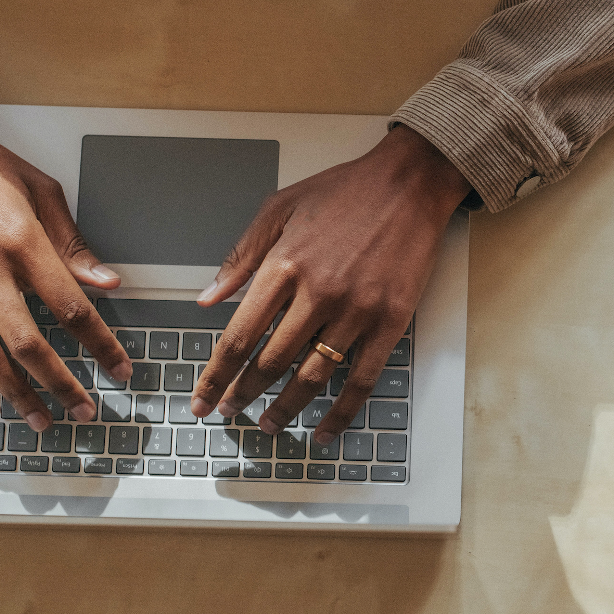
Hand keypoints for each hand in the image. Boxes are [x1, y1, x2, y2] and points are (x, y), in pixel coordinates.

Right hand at [0, 85, 131, 430]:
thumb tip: (107, 283)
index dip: (100, 345)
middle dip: (62, 385)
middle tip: (85, 411)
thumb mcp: (41, 192)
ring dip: (17, 394)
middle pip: (30, 343)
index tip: (120, 369)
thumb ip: (73, 244)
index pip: (72, 307)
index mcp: (23, 242)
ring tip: (41, 419)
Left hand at [190, 124, 469, 443]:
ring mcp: (356, 310)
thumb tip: (208, 299)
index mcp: (284, 264)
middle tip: (229, 412)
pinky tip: (326, 430)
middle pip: (270, 362)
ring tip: (268, 424)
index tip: (203, 398)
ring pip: (312, 377)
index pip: (239, 335)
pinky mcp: (390, 321)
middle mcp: (317, 292)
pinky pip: (362, 379)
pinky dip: (342, 411)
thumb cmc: (345, 191)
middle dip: (243, 395)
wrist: (409, 183)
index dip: (216, 374)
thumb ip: (241, 255)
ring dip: (285, 408)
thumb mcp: (280, 207)